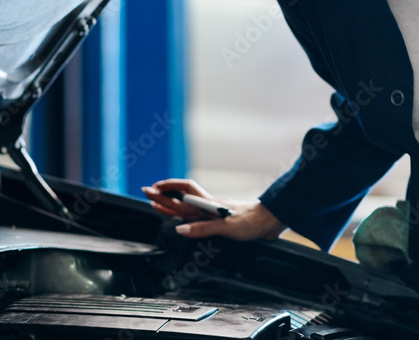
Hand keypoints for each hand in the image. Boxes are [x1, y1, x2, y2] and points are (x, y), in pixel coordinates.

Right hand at [142, 178, 284, 240]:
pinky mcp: (222, 218)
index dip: (166, 190)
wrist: (271, 220)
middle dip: (164, 195)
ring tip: (159, 203)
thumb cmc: (251, 221)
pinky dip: (187, 214)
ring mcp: (215, 211)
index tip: (150, 190)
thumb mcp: (226, 227)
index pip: (183, 193)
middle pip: (182, 198)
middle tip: (147, 193)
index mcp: (208, 205)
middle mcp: (209, 206)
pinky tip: (185, 217)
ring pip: (189, 205)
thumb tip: (179, 229)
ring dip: (173, 204)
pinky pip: (198, 214)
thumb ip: (202, 228)